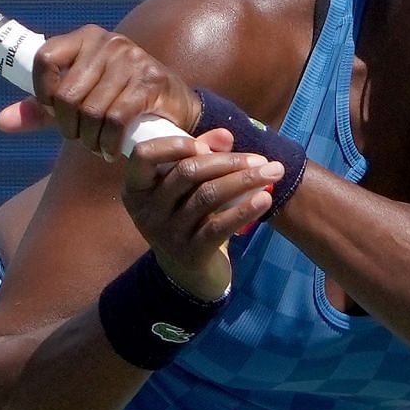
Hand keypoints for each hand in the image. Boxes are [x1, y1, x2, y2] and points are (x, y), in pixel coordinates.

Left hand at [0, 25, 201, 158]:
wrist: (173, 104)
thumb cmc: (117, 100)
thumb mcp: (76, 100)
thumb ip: (40, 110)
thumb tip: (1, 122)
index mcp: (85, 37)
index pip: (44, 58)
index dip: (42, 92)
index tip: (54, 111)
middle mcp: (108, 42)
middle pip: (67, 95)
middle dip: (69, 127)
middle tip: (81, 138)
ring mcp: (132, 60)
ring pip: (91, 112)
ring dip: (90, 140)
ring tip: (98, 146)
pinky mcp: (151, 83)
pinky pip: (115, 120)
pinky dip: (109, 143)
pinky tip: (112, 151)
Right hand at [119, 129, 283, 299]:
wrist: (187, 274)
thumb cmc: (186, 218)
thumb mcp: (186, 188)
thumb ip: (201, 155)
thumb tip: (225, 135)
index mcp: (137, 188)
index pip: (143, 155)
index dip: (175, 144)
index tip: (205, 144)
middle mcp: (147, 211)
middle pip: (186, 173)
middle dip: (228, 161)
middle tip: (261, 158)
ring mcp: (167, 234)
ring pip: (207, 196)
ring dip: (244, 180)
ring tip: (273, 172)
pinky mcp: (191, 253)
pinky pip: (219, 226)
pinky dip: (244, 209)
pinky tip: (265, 198)